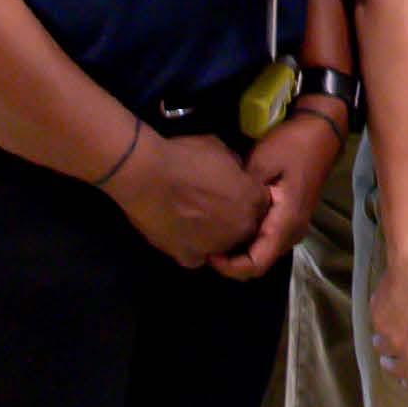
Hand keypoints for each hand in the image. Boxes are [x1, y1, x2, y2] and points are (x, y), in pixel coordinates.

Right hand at [108, 129, 270, 268]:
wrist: (146, 175)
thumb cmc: (184, 156)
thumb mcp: (219, 149)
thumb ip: (234, 167)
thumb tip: (234, 174)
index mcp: (252, 199)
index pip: (260, 203)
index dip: (245, 195)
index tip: (230, 189)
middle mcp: (241, 228)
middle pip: (244, 227)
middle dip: (233, 217)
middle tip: (210, 204)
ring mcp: (216, 246)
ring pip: (222, 244)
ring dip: (213, 234)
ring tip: (192, 217)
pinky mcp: (190, 257)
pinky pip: (196, 254)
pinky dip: (190, 245)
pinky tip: (177, 230)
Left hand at [210, 107, 343, 278]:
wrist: (320, 132)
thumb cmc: (292, 146)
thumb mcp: (262, 163)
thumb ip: (243, 192)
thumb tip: (220, 212)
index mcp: (286, 223)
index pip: (257, 263)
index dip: (231, 267)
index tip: (208, 254)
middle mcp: (291, 232)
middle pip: (259, 264)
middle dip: (231, 263)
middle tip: (204, 246)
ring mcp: (292, 226)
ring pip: (263, 253)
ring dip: (239, 252)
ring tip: (213, 237)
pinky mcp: (289, 218)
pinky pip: (266, 240)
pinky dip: (247, 240)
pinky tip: (229, 225)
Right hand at [368, 233, 407, 393]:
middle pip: (397, 372)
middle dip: (395, 366)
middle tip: (393, 359)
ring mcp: (391, 341)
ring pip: (382, 350)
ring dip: (385, 343)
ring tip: (390, 329)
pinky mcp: (376, 323)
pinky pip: (375, 328)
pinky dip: (380, 321)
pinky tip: (388, 306)